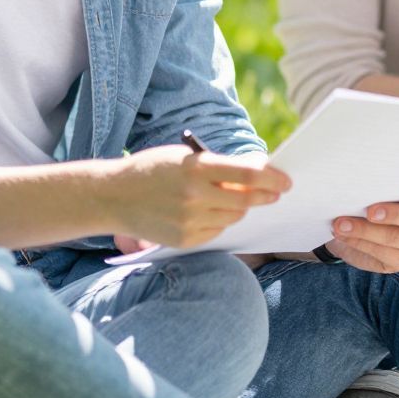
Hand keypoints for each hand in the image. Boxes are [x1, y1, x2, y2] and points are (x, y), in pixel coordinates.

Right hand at [101, 145, 289, 249]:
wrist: (112, 197)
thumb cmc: (152, 170)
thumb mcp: (184, 157)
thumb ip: (218, 165)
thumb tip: (257, 171)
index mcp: (195, 169)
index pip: (248, 175)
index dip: (272, 178)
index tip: (286, 181)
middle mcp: (194, 197)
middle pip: (245, 200)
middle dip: (262, 195)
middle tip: (274, 192)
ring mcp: (189, 221)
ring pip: (233, 216)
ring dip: (239, 207)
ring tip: (230, 197)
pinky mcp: (185, 240)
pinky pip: (217, 230)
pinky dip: (219, 220)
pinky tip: (209, 211)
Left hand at [321, 177, 398, 272]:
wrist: (355, 227)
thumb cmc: (371, 198)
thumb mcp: (377, 187)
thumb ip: (380, 181)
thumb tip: (362, 172)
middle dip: (393, 214)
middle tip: (370, 211)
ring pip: (396, 238)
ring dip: (365, 231)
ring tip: (341, 224)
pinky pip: (382, 254)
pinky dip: (359, 243)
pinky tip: (344, 235)